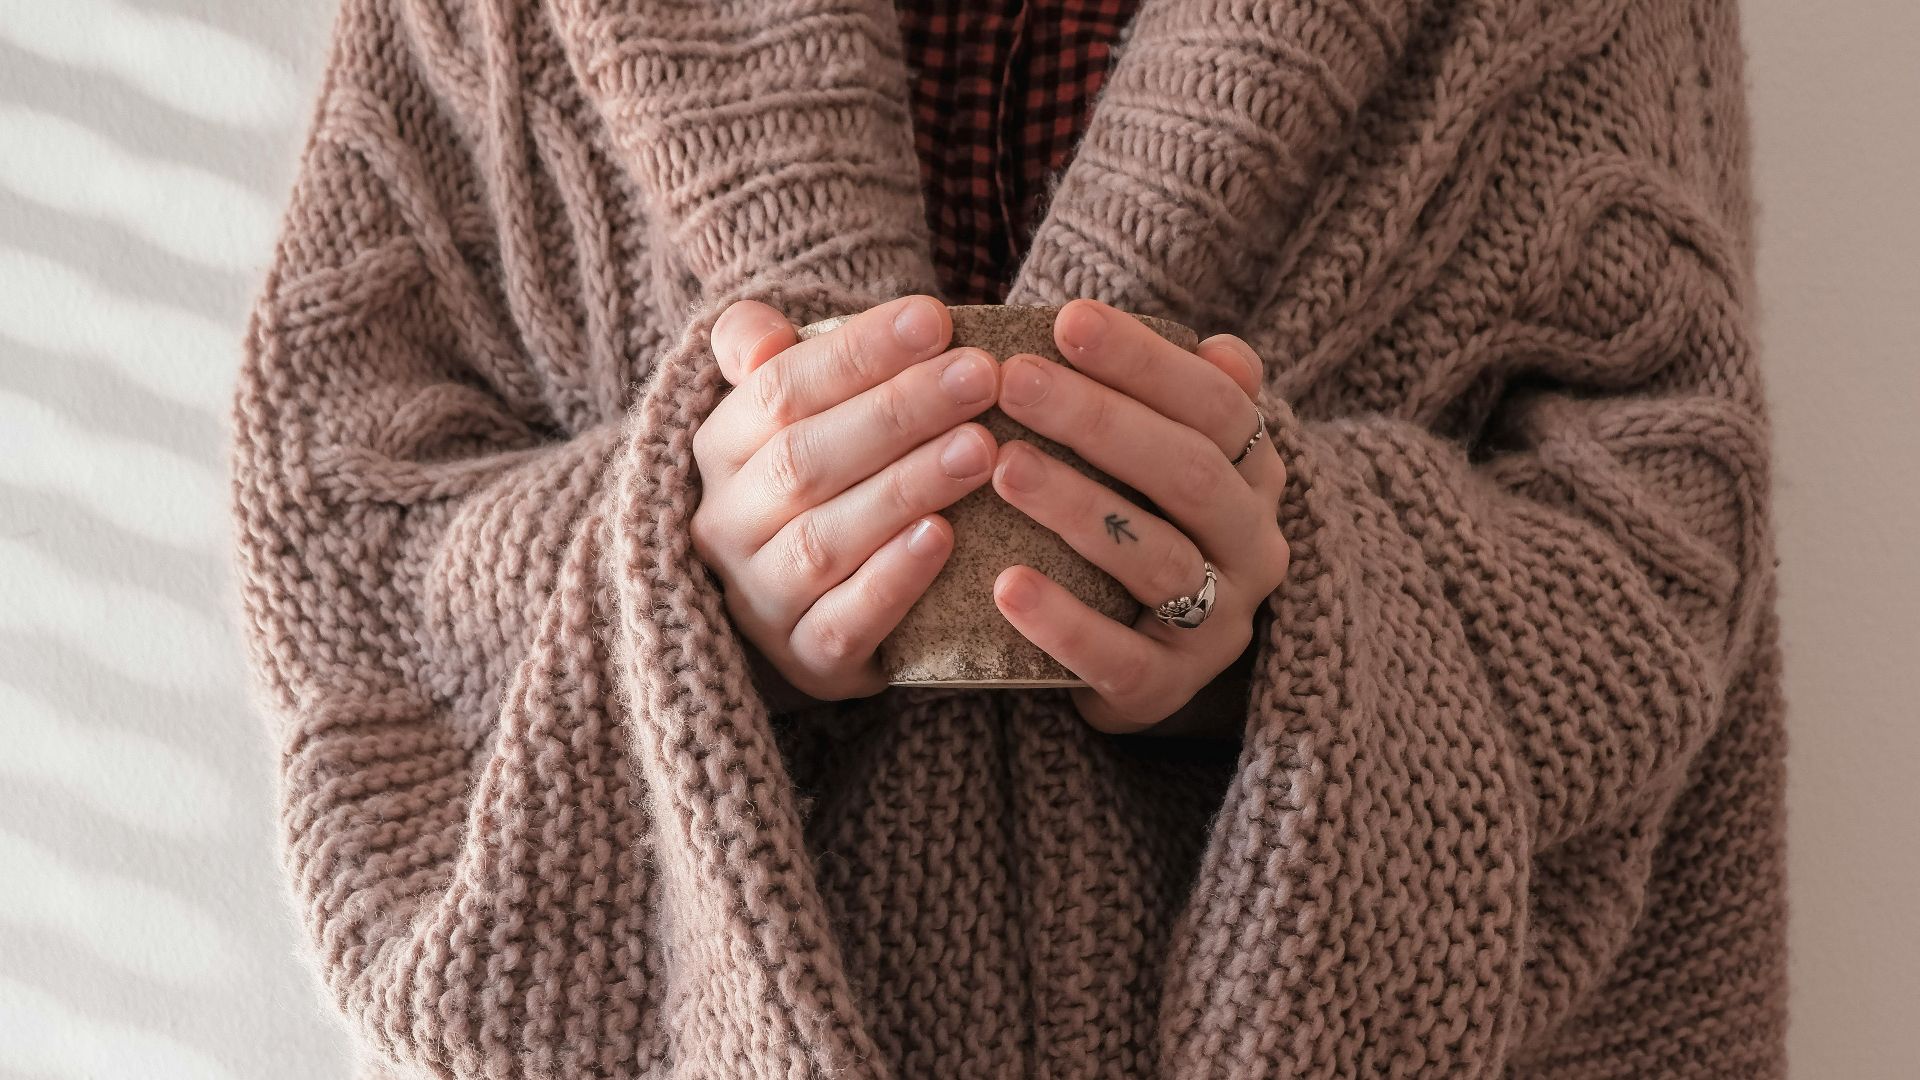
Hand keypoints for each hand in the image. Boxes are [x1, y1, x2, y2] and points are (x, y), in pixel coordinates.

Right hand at [690, 294, 1001, 704]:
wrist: (803, 608)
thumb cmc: (814, 480)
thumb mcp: (782, 410)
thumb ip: (762, 352)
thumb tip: (761, 335)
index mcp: (719, 449)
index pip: (778, 390)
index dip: (858, 353)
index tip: (935, 319)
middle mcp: (726, 525)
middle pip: (805, 459)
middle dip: (898, 412)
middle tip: (980, 376)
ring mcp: (761, 598)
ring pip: (826, 539)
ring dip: (906, 488)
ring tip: (981, 448)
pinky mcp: (807, 659)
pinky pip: (844, 621)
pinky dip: (894, 580)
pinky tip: (946, 537)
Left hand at [988, 299, 1289, 733]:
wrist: (1138, 662)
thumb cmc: (1139, 527)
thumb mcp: (1165, 463)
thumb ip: (1179, 401)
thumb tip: (1220, 347)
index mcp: (1255, 478)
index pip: (1218, 405)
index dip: (1146, 361)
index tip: (1066, 320)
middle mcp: (1253, 547)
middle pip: (1189, 474)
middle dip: (1100, 420)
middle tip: (1014, 380)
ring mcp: (1216, 624)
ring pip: (1158, 559)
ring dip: (1078, 508)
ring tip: (1003, 467)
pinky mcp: (1166, 688)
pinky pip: (1118, 657)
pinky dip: (1062, 623)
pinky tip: (1005, 586)